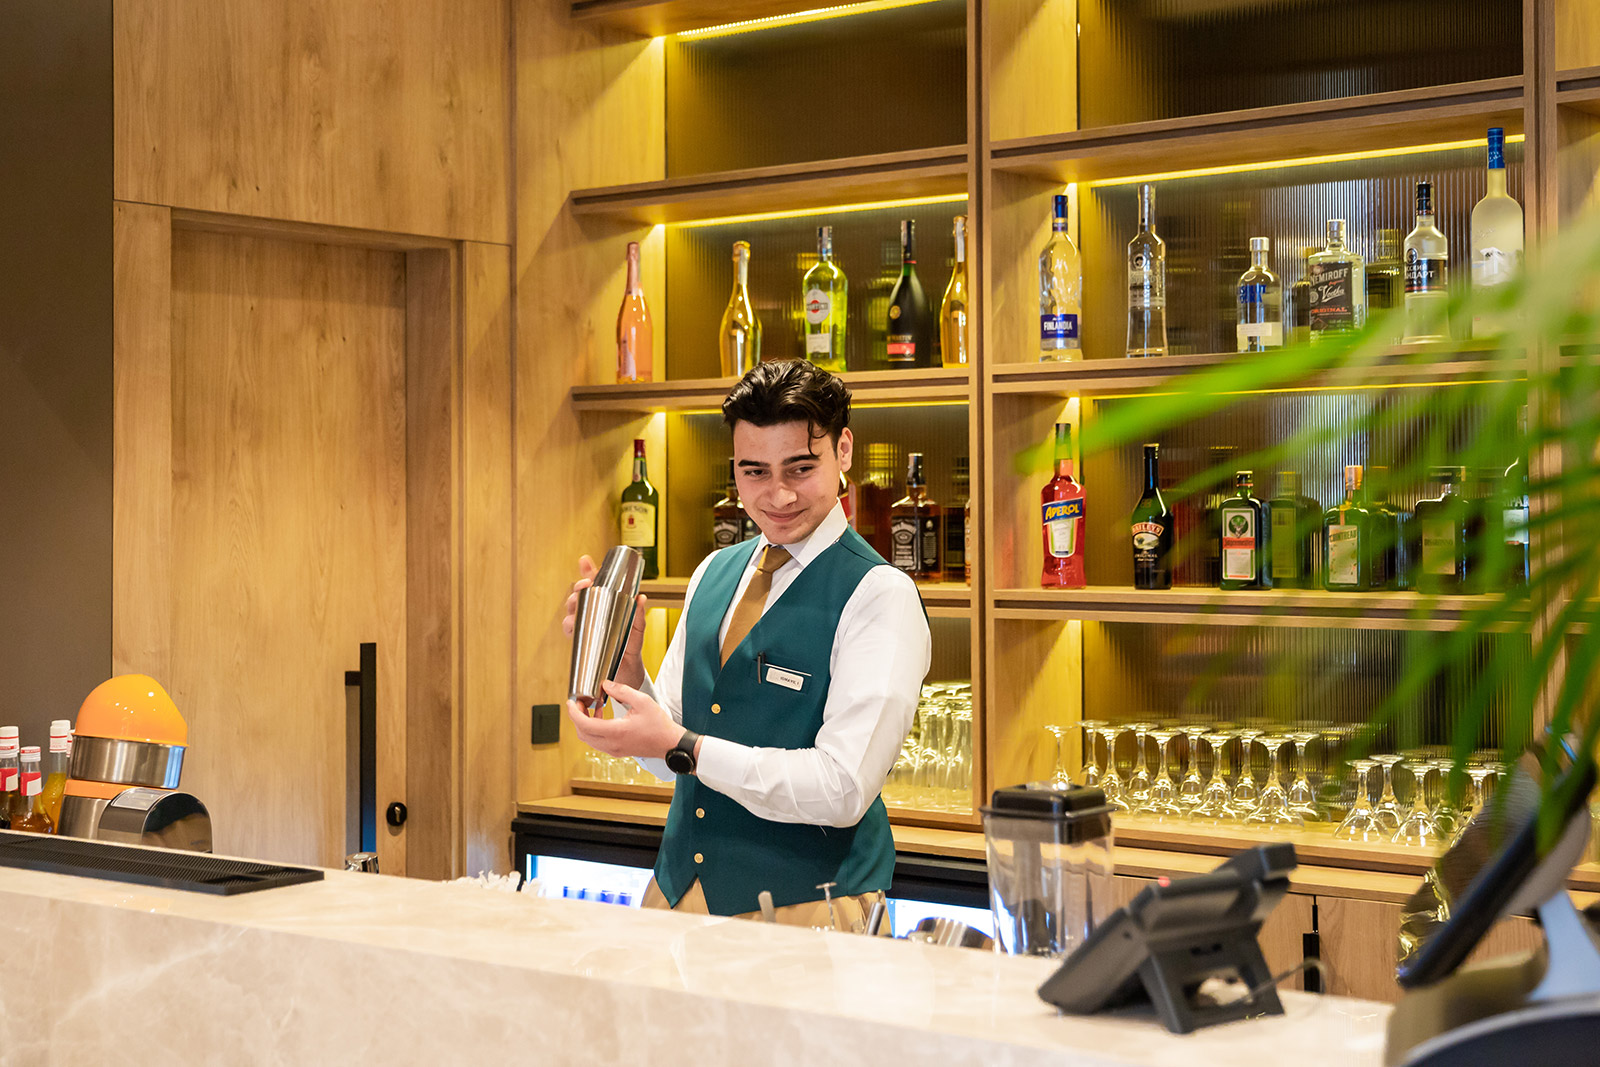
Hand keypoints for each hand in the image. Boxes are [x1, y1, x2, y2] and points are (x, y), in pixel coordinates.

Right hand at [560, 554, 648, 690]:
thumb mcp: (638, 628)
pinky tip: (572, 624)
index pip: (596, 584)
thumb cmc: (632, 646)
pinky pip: (571, 631)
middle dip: (579, 587)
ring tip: (577, 603)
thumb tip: (641, 598)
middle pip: (580, 595)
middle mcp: (594, 613)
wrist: (628, 671)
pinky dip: (569, 626)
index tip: (585, 561)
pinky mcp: (583, 640)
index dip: (588, 571)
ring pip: (572, 610)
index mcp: (608, 605)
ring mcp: (587, 625)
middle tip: (584, 585)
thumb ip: (639, 614)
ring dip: (572, 605)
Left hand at [566, 680, 682, 760]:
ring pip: (588, 739)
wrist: (670, 743)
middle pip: (582, 733)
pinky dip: (593, 729)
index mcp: (616, 731)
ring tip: (591, 707)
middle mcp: (611, 744)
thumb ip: (621, 691)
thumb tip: (605, 684)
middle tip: (579, 702)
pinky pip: (597, 742)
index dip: (573, 713)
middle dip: (576, 717)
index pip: (584, 724)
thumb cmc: (659, 724)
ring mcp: (613, 750)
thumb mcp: (642, 701)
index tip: (571, 702)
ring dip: (584, 723)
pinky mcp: (616, 751)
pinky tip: (601, 716)